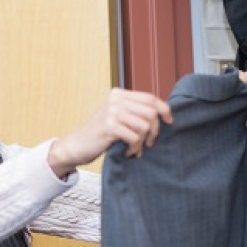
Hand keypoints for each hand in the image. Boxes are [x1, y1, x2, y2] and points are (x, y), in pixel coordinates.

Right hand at [49, 87, 171, 176]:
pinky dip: (134, 148)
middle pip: (151, 113)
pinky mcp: (109, 127)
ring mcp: (112, 112)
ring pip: (144, 126)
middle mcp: (116, 99)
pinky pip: (134, 138)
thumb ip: (134, 111)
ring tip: (135, 149)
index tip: (169, 122)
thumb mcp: (117, 116)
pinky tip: (127, 152)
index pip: (150, 98)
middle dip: (154, 131)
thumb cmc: (100, 134)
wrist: (77, 146)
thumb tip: (163, 113)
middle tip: (148, 143)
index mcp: (119, 94)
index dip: (164, 110)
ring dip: (143, 142)